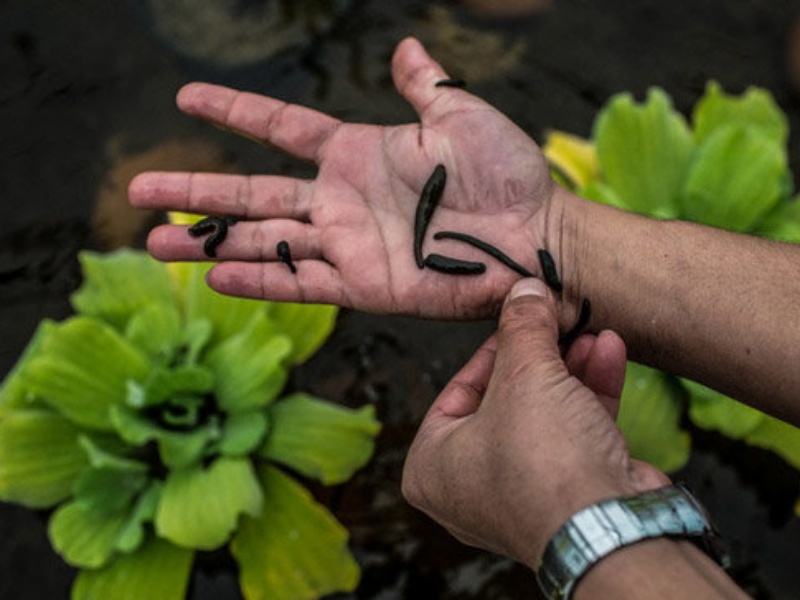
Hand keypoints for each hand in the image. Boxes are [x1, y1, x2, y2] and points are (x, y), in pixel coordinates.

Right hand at [129, 37, 557, 318]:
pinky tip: (218, 275)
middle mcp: (341, 200)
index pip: (280, 130)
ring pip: (265, 241)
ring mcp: (349, 245)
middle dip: (196, 192)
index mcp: (357, 154)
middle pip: (252, 193)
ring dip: (210, 243)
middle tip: (140, 190)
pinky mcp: (365, 285)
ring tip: (156, 242)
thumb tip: (406, 48)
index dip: (234, 114)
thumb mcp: (461, 116)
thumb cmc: (507, 173)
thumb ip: (424, 87)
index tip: (186, 99)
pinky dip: (261, 280)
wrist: (536, 236)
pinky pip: (302, 282)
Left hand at [401, 278, 669, 567]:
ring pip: (544, 413)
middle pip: (506, 399)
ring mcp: (522, 493)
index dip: (493, 347)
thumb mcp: (523, 373)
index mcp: (432, 465)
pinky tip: (609, 352)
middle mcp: (471, 485)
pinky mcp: (568, 494)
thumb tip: (524, 291)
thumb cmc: (542, 459)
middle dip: (540, 353)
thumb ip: (521, 326)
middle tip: (556, 318)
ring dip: (571, 367)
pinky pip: (574, 433)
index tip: (518, 317)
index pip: (457, 390)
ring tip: (590, 329)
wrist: (609, 526)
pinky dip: (591, 393)